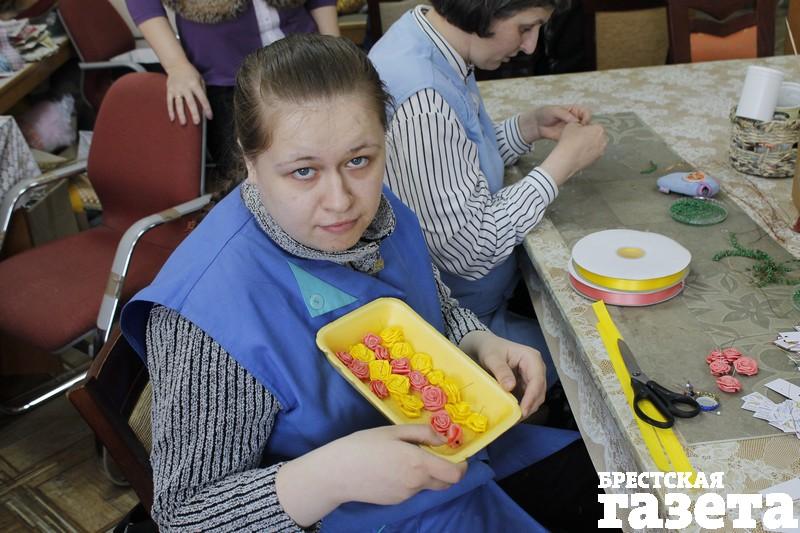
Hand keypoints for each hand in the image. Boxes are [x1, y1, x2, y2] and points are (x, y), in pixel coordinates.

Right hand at [164, 61, 211, 124]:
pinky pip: (169, 102)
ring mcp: (176, 89)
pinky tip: (172, 119)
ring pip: (179, 104)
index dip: (207, 108)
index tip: (210, 117)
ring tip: (184, 123)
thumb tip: (204, 105)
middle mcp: (185, 87)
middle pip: (190, 102)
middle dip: (194, 113)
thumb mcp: (200, 79)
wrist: (176, 64)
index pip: (202, 98)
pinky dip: (170, 111)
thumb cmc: (191, 73)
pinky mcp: (169, 90)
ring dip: (181, 114)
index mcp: (195, 84)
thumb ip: (202, 91)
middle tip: (197, 123)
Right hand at [276, 425, 466, 526]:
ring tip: (405, 458)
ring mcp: (406, 495)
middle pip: (445, 483)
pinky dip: (411, 480)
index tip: (459, 456)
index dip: (462, 466)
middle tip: (435, 455)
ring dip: (426, 474)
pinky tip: (392, 469)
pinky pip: (412, 490)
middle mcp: (416, 483)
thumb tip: (441, 438)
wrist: (337, 473)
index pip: (455, 474)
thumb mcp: (393, 431)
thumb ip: (421, 433)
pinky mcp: (395, 501)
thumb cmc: (363, 445)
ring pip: (427, 485)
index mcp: (419, 463)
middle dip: (447, 471)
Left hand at [459, 330, 545, 417]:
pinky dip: (522, 406)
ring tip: (513, 419)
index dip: (531, 397)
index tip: (523, 411)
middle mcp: (536, 368)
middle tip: (516, 419)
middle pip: (539, 391)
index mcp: (532, 358)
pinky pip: (528, 398)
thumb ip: (501, 371)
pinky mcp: (527, 384)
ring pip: (535, 397)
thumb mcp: (492, 358)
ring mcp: (533, 377)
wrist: (486, 346)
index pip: (537, 380)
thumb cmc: (490, 349)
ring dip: (526, 408)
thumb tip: (510, 387)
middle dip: (529, 406)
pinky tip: (513, 413)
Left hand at [520, 105, 591, 142]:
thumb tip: (576, 120)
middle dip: (586, 128)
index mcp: (574, 110)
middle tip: (581, 131)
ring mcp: (573, 129)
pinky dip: (576, 141)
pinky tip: (573, 142)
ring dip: (583, 135)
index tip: (582, 122)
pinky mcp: (569, 136)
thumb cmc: (545, 114)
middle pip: (587, 123)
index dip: (587, 117)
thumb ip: (565, 114)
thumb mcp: (555, 111)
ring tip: (577, 137)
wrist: (536, 125)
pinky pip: (576, 139)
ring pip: (583, 132)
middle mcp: (576, 119)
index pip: (586, 112)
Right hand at [539, 121, 606, 185]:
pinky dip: (589, 152)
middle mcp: (603, 140)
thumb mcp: (571, 125)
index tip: (581, 130)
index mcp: (599, 129)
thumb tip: (580, 126)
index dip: (587, 127)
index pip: (595, 125)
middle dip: (591, 135)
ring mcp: (601, 151)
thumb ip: (578, 123)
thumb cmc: (569, 142)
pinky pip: (594, 153)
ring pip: (597, 144)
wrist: (567, 158)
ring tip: (580, 146)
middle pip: (598, 135)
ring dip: (591, 144)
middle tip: (580, 137)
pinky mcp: (597, 159)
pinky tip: (580, 152)